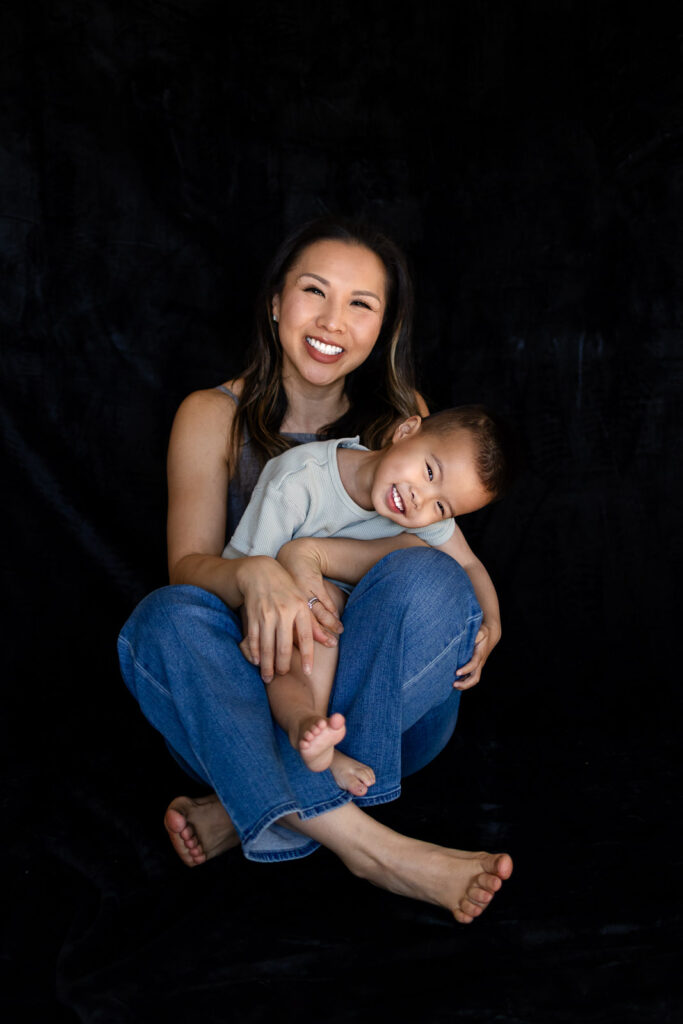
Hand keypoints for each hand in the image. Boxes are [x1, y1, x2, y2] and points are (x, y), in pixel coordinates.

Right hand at [236, 555, 336, 683]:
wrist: (261, 573)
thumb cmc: (286, 590)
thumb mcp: (302, 602)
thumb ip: (312, 623)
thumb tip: (328, 641)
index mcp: (300, 608)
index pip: (305, 638)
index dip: (307, 657)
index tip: (307, 672)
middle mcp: (284, 612)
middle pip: (284, 646)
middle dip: (283, 665)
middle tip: (282, 676)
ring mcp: (267, 614)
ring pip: (267, 646)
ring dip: (267, 665)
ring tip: (267, 677)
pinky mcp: (253, 615)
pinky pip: (254, 639)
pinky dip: (255, 653)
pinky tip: (256, 662)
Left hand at [276, 538, 343, 641]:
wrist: (293, 557)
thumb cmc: (284, 584)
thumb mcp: (279, 601)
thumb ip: (278, 622)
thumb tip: (273, 648)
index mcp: (281, 609)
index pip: (292, 632)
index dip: (302, 647)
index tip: (311, 659)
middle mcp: (292, 602)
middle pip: (308, 625)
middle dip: (321, 635)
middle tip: (332, 645)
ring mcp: (304, 592)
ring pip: (319, 612)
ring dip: (330, 623)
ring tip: (339, 633)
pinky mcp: (314, 583)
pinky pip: (325, 599)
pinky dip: (332, 609)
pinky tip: (337, 618)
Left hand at [453, 622, 497, 690]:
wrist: (490, 636)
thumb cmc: (482, 632)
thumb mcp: (480, 631)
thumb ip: (474, 635)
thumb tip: (464, 636)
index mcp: (480, 654)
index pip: (474, 664)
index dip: (466, 669)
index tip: (457, 672)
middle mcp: (479, 662)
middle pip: (475, 678)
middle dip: (465, 683)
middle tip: (454, 685)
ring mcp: (478, 666)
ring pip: (473, 680)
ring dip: (463, 685)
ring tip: (452, 686)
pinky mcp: (475, 667)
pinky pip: (470, 678)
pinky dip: (463, 682)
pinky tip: (454, 682)